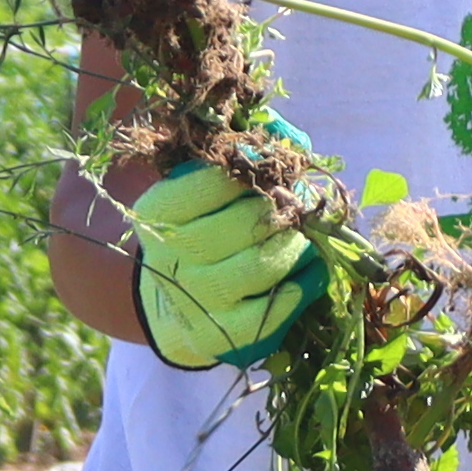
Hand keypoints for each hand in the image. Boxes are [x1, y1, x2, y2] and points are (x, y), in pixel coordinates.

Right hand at [126, 159, 330, 370]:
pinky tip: (310, 273)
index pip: (216, 178)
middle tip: (296, 207)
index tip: (272, 172)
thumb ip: (240, 153)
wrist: (173, 302)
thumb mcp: (204, 185)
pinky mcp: (220, 336)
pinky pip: (270, 313)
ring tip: (302, 237)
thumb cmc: (201, 227)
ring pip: (262, 265)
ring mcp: (196, 297)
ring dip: (296, 247)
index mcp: (161, 208)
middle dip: (283, 210)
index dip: (257, 170)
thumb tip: (286, 134)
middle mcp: (172, 254)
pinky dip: (301, 289)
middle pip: (246, 222)